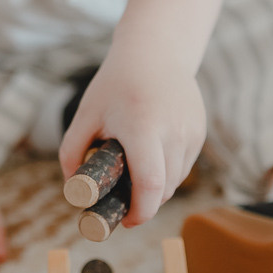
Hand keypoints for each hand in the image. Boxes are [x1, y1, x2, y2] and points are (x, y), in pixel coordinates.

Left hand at [59, 38, 206, 226]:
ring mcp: (190, 132)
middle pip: (165, 189)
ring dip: (156, 190)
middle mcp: (173, 131)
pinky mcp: (199, 132)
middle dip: (144, 204)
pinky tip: (150, 159)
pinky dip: (167, 172)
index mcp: (142, 127)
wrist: (155, 52)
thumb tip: (73, 189)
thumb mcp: (86, 114)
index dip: (140, 211)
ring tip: (134, 176)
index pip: (151, 184)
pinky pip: (184, 166)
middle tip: (123, 203)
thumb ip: (72, 152)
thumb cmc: (116, 84)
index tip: (126, 221)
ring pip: (177, 180)